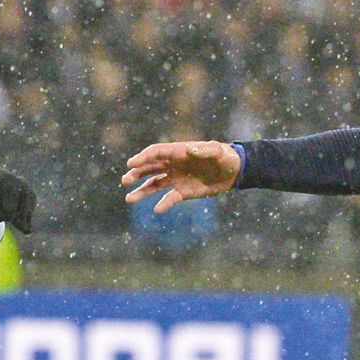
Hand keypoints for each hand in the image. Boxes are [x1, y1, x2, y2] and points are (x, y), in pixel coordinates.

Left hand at [0, 168, 34, 232]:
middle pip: (7, 180)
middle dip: (8, 201)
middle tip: (5, 218)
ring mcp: (11, 180)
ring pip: (22, 186)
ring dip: (22, 207)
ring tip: (20, 226)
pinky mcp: (22, 189)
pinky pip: (30, 196)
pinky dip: (29, 212)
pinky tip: (25, 228)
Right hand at [122, 141, 241, 212]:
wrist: (234, 172)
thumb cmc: (226, 157)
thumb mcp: (217, 151)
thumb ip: (205, 150)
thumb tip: (189, 149)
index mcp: (178, 151)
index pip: (155, 153)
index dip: (142, 158)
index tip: (131, 164)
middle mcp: (173, 164)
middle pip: (149, 168)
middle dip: (136, 174)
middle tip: (125, 181)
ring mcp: (176, 178)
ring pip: (154, 184)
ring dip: (141, 191)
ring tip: (129, 199)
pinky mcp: (183, 192)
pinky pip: (169, 198)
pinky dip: (163, 204)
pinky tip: (157, 210)